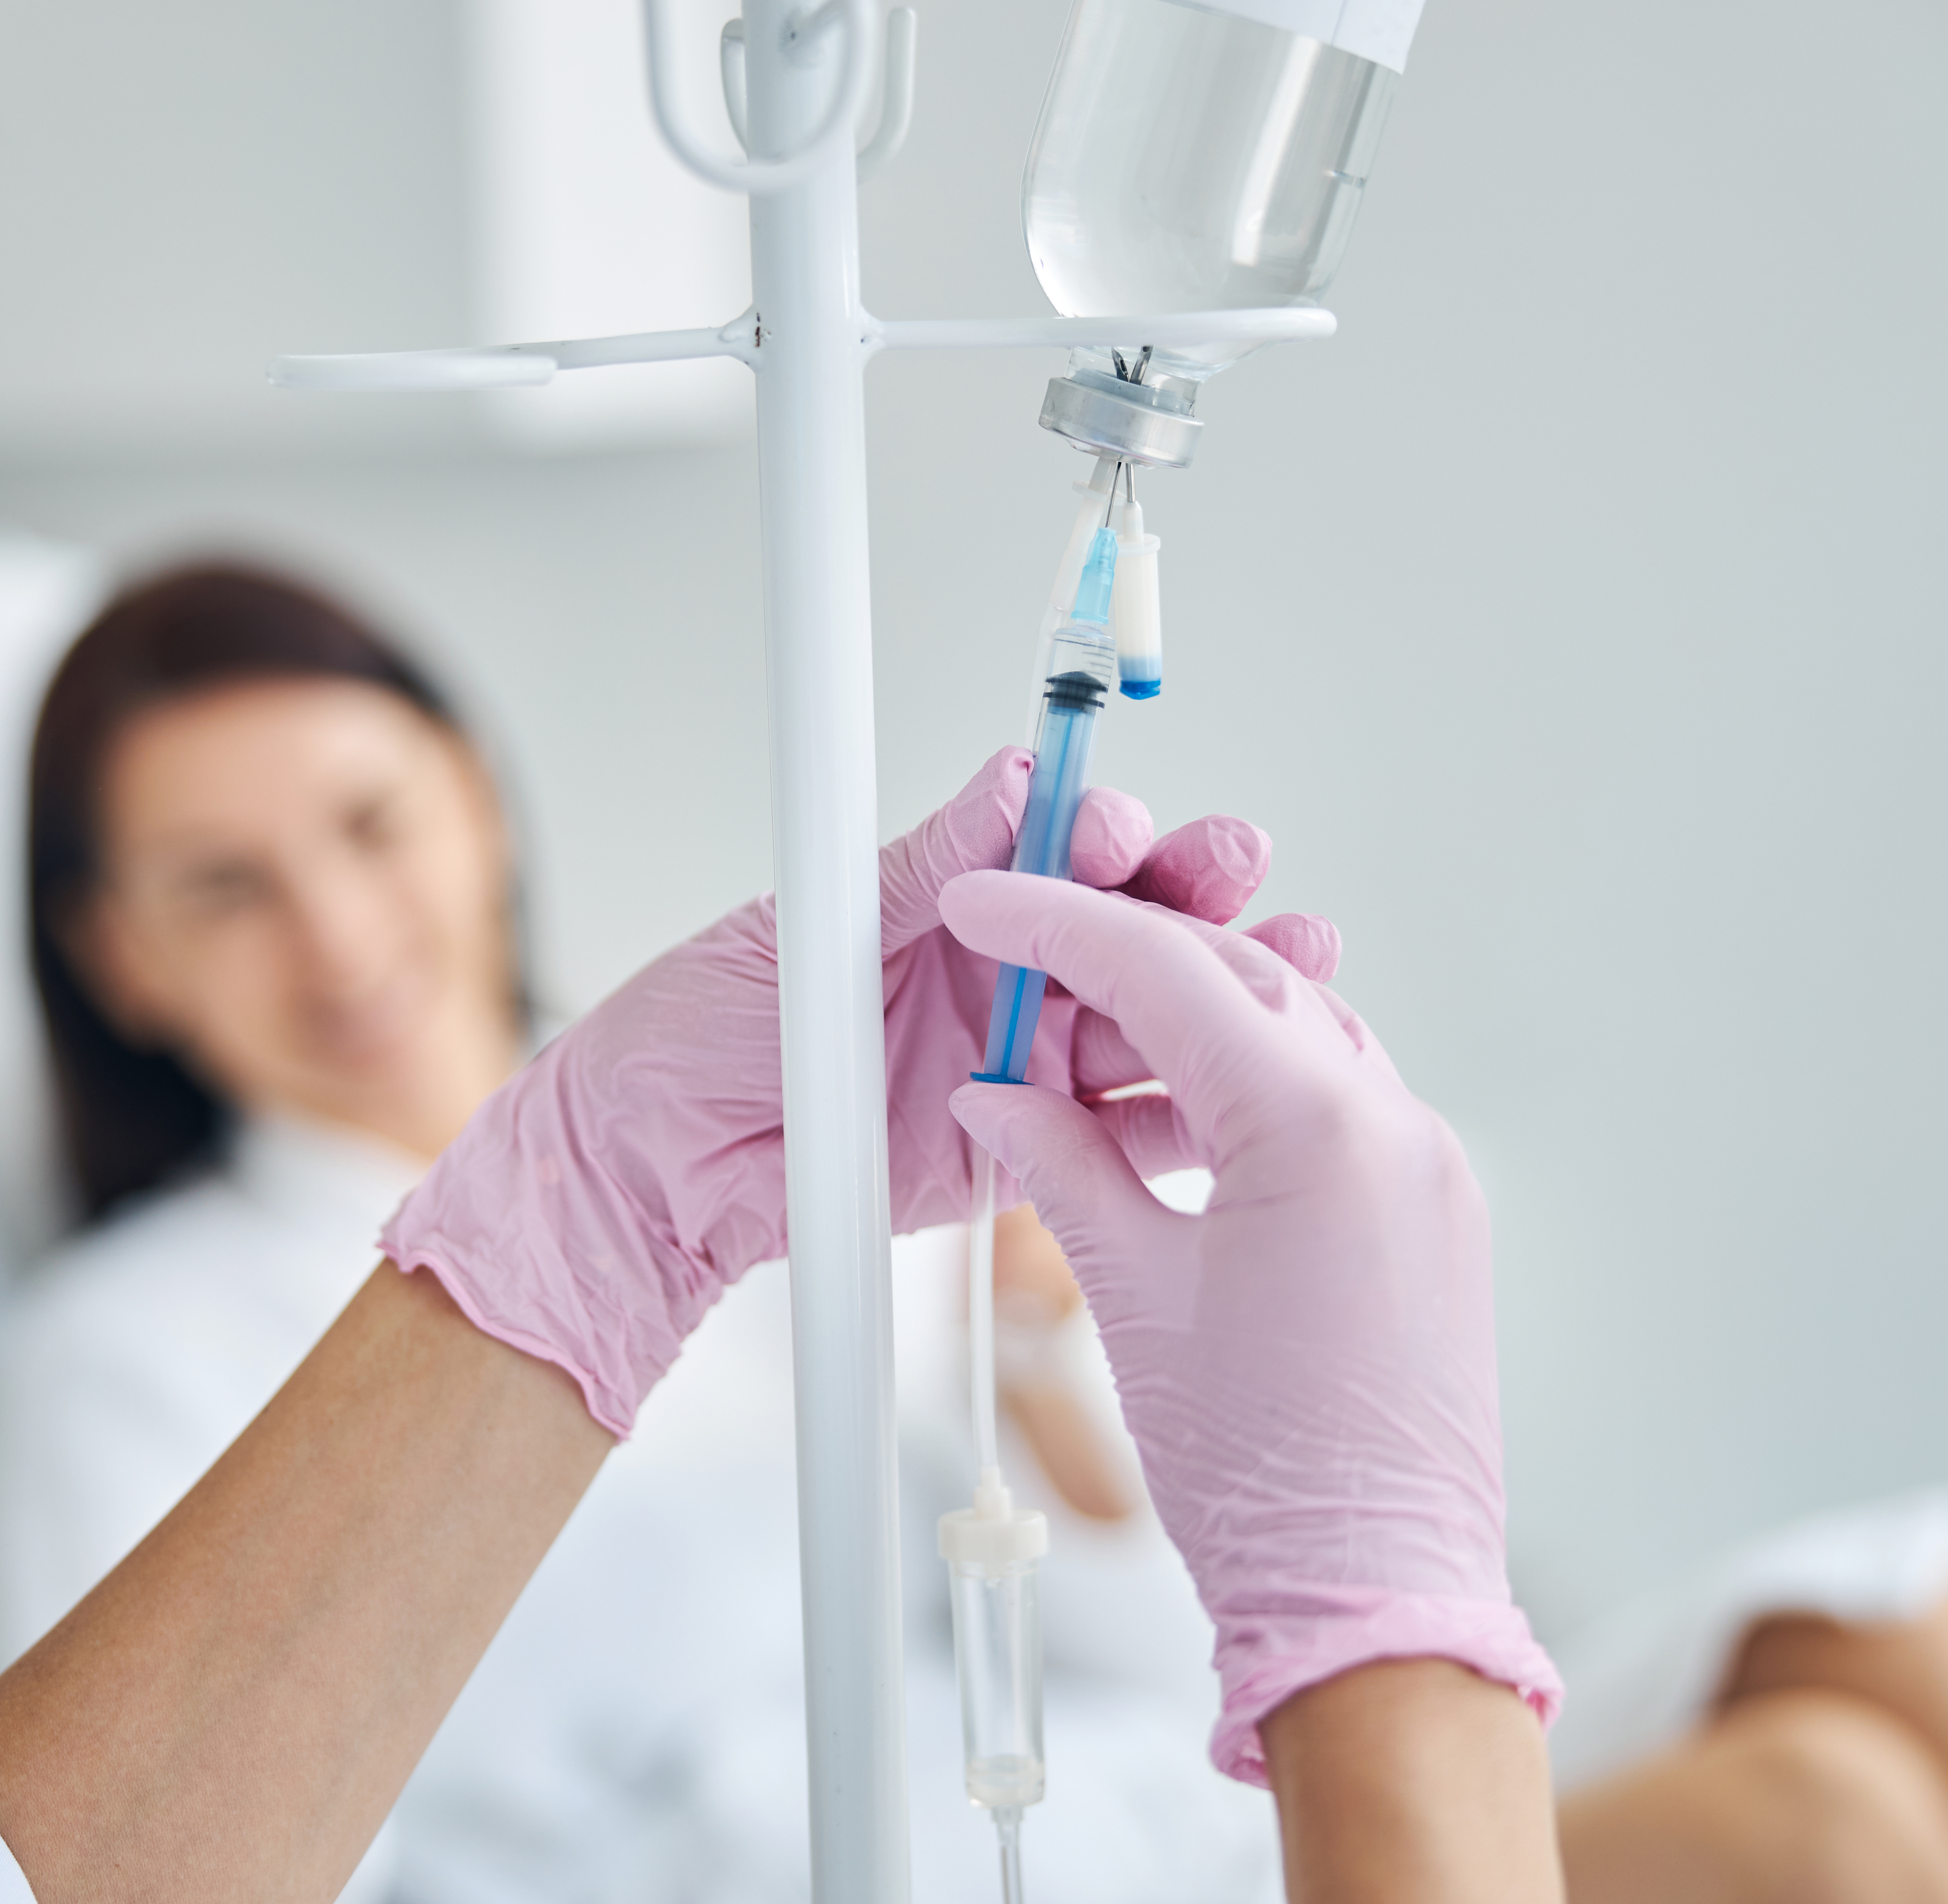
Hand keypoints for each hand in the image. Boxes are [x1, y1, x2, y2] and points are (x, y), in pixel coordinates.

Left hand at [380, 748, 1329, 1436]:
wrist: (648, 1167)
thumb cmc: (694, 1030)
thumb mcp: (808, 930)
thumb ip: (924, 868)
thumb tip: (1012, 780)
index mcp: (949, 902)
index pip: (1057, 848)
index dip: (1098, 830)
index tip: (1114, 826)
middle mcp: (999, 975)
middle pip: (1127, 925)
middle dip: (1192, 890)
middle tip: (1237, 861)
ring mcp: (1018, 1064)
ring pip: (1148, 1020)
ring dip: (1225, 989)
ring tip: (1299, 955)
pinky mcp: (1023, 1155)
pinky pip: (1120, 1133)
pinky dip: (1187, 1108)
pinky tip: (1250, 1080)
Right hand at [942, 871, 1560, 1785]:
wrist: (1374, 1597)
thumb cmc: (1263, 1472)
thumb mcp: (1132, 1295)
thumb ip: (1062, 1168)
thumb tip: (1000, 1098)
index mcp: (1318, 1127)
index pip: (1165, 971)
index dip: (1057, 924)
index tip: (986, 903)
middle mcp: (1394, 1126)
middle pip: (1240, 980)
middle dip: (1122, 958)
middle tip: (1020, 965)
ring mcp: (1428, 1170)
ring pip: (1294, 1033)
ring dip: (1188, 1019)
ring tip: (1079, 1051)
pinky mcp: (1435, 1216)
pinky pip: (1333, 1102)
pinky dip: (1244, 1085)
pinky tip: (1165, 1118)